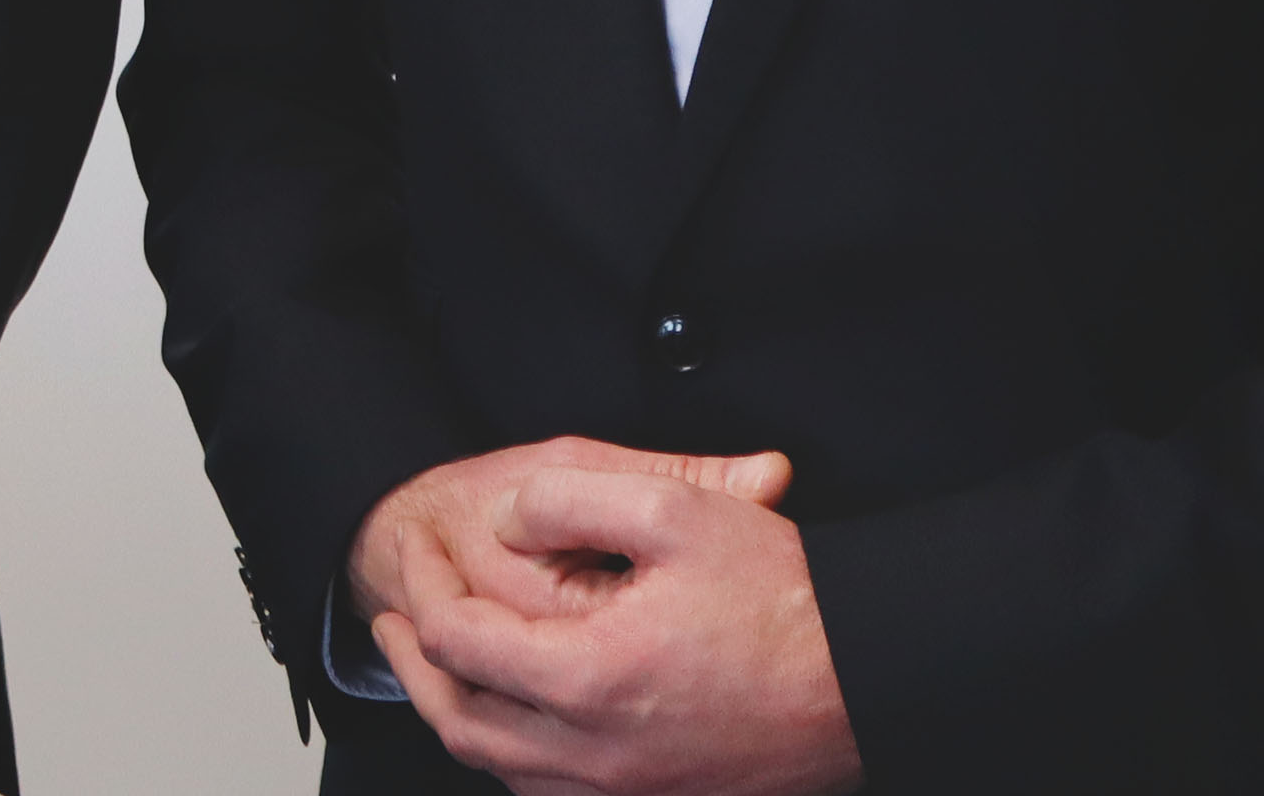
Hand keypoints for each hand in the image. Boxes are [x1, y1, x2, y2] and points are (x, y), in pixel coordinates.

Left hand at [369, 466, 856, 795]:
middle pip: (462, 720)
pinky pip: (552, 794)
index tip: (413, 551)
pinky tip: (514, 715)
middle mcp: (599, 755)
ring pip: (502, 769)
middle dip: (411, 666)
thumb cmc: (785, 597)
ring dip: (456, 713)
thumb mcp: (673, 507)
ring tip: (438, 665)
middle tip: (391, 622)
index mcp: (590, 678)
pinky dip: (511, 755)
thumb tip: (503, 518)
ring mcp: (629, 792)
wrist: (872, 677)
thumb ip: (568, 498)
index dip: (421, 588)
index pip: (459, 641)